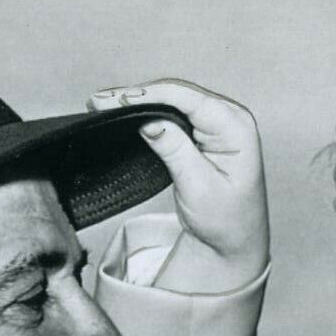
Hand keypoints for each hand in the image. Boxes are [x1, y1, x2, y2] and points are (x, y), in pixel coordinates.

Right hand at [88, 79, 269, 293]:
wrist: (233, 241)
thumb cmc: (225, 219)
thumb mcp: (198, 187)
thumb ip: (175, 150)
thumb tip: (148, 121)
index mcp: (236, 128)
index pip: (189, 99)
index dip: (151, 95)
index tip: (118, 99)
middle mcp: (229, 117)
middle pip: (178, 94)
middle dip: (139, 95)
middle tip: (99, 100)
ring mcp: (216, 122)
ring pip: (172, 100)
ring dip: (140, 101)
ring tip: (104, 103)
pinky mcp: (203, 131)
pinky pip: (172, 113)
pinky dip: (147, 112)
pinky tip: (124, 112)